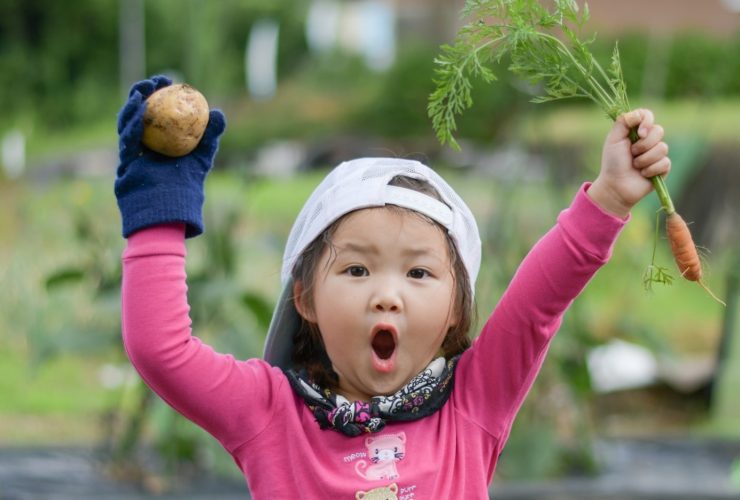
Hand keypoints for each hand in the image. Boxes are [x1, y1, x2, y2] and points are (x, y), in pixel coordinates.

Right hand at [114, 75, 226, 237]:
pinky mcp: (124, 169)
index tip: (168, 80)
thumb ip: (209, 138)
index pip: (156, 114)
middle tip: (154, 81)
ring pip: (127, 126)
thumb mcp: (201, 161)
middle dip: (142, 94)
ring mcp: (130, 159)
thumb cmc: (186, 191)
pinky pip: (127, 144)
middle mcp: (141, 150)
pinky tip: (138, 111)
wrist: (171, 216)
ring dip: (133, 106)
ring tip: (142, 90)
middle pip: (138, 116)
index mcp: (157, 145)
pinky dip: (132, 127)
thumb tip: (218, 112)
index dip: (159, 96)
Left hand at [588, 109, 670, 217]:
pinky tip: (642, 174)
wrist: (615, 185)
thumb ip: (623, 122)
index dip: (646, 122)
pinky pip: (665, 162)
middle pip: (659, 131)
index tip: (639, 133)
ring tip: (635, 165)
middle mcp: (648, 139)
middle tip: (631, 153)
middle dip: (643, 145)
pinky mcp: (663, 167)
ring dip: (644, 159)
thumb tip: (639, 114)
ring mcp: (657, 153)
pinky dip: (650, 169)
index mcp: (636, 130)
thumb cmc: (613, 162)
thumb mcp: (614, 139)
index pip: (647, 115)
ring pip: (662, 148)